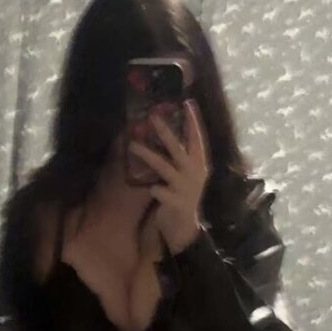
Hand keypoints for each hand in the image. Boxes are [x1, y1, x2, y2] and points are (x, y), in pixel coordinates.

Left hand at [129, 100, 208, 254]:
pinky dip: (155, 188)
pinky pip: (161, 191)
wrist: (184, 228)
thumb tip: (163, 130)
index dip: (193, 121)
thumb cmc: (182, 195)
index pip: (197, 138)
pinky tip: (150, 187)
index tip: (187, 102)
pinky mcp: (175, 203)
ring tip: (132, 145)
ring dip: (149, 155)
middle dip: (165, 132)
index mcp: (198, 163)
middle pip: (178, 148)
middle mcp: (194, 173)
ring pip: (165, 167)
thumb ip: (179, 154)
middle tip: (152, 117)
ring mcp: (185, 188)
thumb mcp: (185, 173)